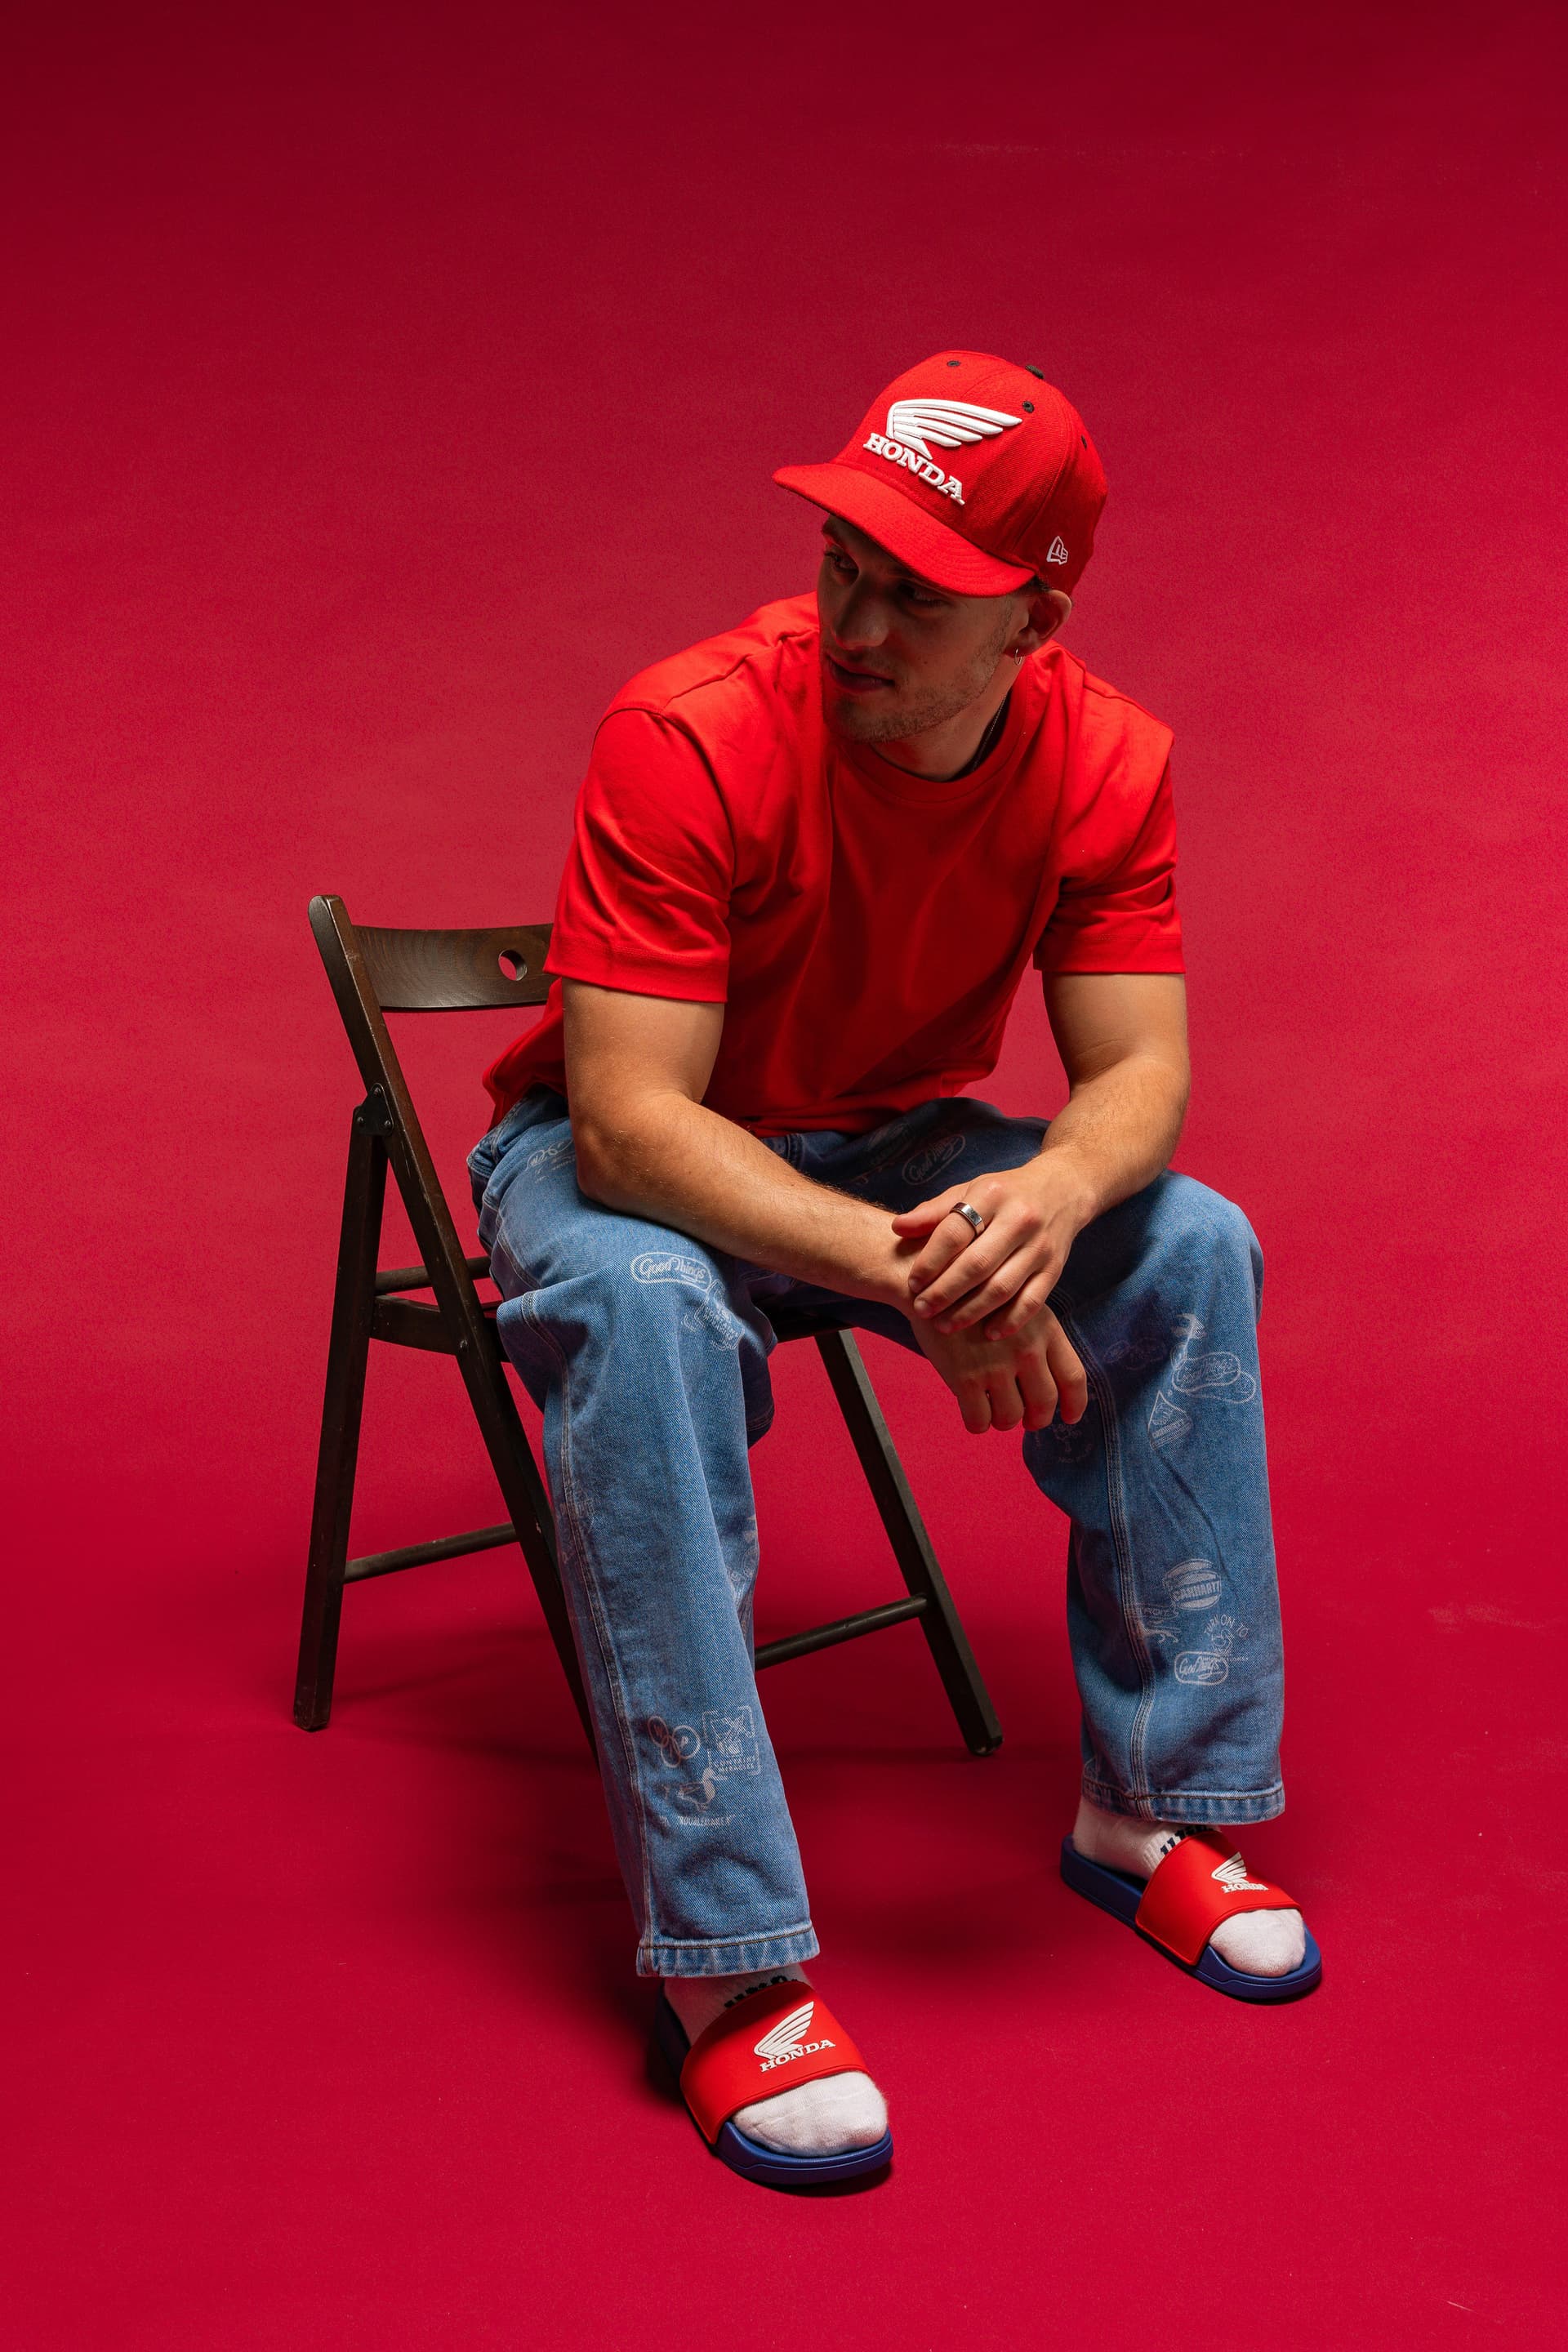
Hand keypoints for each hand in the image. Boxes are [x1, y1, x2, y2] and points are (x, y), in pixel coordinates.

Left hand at [891, 1156, 1095, 1338]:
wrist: (1063, 1189)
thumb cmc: (1005, 1193)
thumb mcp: (970, 1191)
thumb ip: (935, 1211)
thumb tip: (898, 1227)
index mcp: (992, 1195)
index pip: (955, 1232)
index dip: (930, 1261)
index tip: (912, 1282)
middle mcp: (1019, 1219)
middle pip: (977, 1264)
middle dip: (945, 1292)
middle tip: (922, 1310)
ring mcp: (1040, 1246)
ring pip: (1002, 1287)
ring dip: (971, 1311)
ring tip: (944, 1325)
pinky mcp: (1055, 1268)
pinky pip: (1033, 1300)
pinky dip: (1011, 1320)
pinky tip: (989, 1333)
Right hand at [911, 1301, 1087, 1435]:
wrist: (933, 1285)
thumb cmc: (977, 1295)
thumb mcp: (1019, 1304)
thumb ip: (1038, 1337)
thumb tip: (1050, 1379)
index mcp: (1045, 1330)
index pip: (1073, 1377)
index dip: (1075, 1404)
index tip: (1069, 1417)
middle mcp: (1027, 1350)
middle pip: (1044, 1403)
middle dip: (1037, 1419)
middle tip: (1027, 1420)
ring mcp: (996, 1366)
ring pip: (1011, 1417)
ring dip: (1004, 1420)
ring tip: (995, 1410)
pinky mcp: (965, 1379)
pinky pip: (979, 1420)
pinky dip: (978, 1423)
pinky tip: (973, 1412)